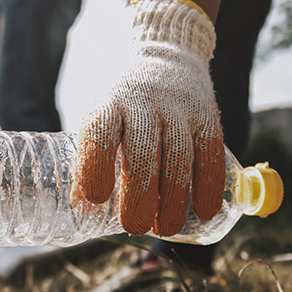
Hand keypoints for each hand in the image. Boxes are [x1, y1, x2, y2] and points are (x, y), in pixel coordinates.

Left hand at [72, 0, 224, 236]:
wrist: (168, 61)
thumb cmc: (125, 109)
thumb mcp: (103, 121)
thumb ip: (91, 160)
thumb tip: (81, 210)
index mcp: (110, 106)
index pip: (100, 131)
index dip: (96, 165)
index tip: (97, 198)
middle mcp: (143, 105)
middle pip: (142, 151)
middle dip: (138, 195)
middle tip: (133, 226)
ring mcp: (178, 110)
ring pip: (178, 157)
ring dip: (173, 199)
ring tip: (165, 229)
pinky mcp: (207, 117)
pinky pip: (210, 154)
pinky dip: (208, 186)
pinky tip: (204, 212)